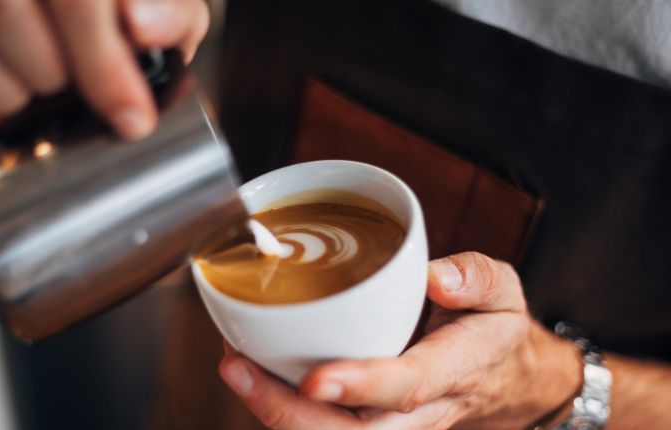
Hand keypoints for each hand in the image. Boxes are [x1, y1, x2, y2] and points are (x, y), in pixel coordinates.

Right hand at [0, 0, 208, 147]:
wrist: (89, 42)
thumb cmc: (129, 23)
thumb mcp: (169, 14)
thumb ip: (172, 15)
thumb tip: (145, 25)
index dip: (102, 63)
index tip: (131, 117)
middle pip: (1, 8)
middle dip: (53, 71)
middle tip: (77, 89)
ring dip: (9, 92)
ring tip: (42, 95)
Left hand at [219, 252, 582, 428]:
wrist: (503, 380)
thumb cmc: (493, 331)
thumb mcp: (504, 292)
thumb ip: (476, 278)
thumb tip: (434, 277)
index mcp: (455, 371)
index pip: (408, 387)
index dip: (362, 385)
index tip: (315, 377)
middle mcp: (420, 412)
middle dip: (289, 413)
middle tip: (237, 370)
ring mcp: (394, 426)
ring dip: (275, 413)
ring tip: (233, 369)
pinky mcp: (370, 424)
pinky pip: (324, 428)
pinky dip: (282, 409)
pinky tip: (250, 375)